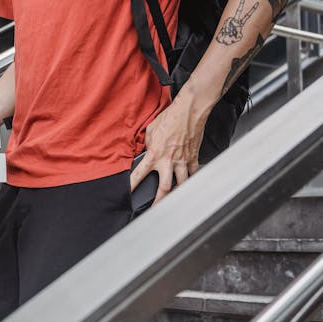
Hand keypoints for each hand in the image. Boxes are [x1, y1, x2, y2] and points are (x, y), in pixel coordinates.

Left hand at [130, 89, 207, 203]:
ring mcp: (182, 161)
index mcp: (154, 155)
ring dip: (178, 193)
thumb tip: (147, 149)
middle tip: (156, 209)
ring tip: (174, 201)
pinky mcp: (193, 158)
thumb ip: (148, 143)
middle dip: (159, 201)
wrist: (188, 112)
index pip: (139, 174)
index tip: (128, 195)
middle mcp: (168, 161)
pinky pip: (193, 173)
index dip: (132, 186)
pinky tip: (190, 183)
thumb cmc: (170, 118)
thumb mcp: (151, 130)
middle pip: (164, 188)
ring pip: (181, 184)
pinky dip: (192, 179)